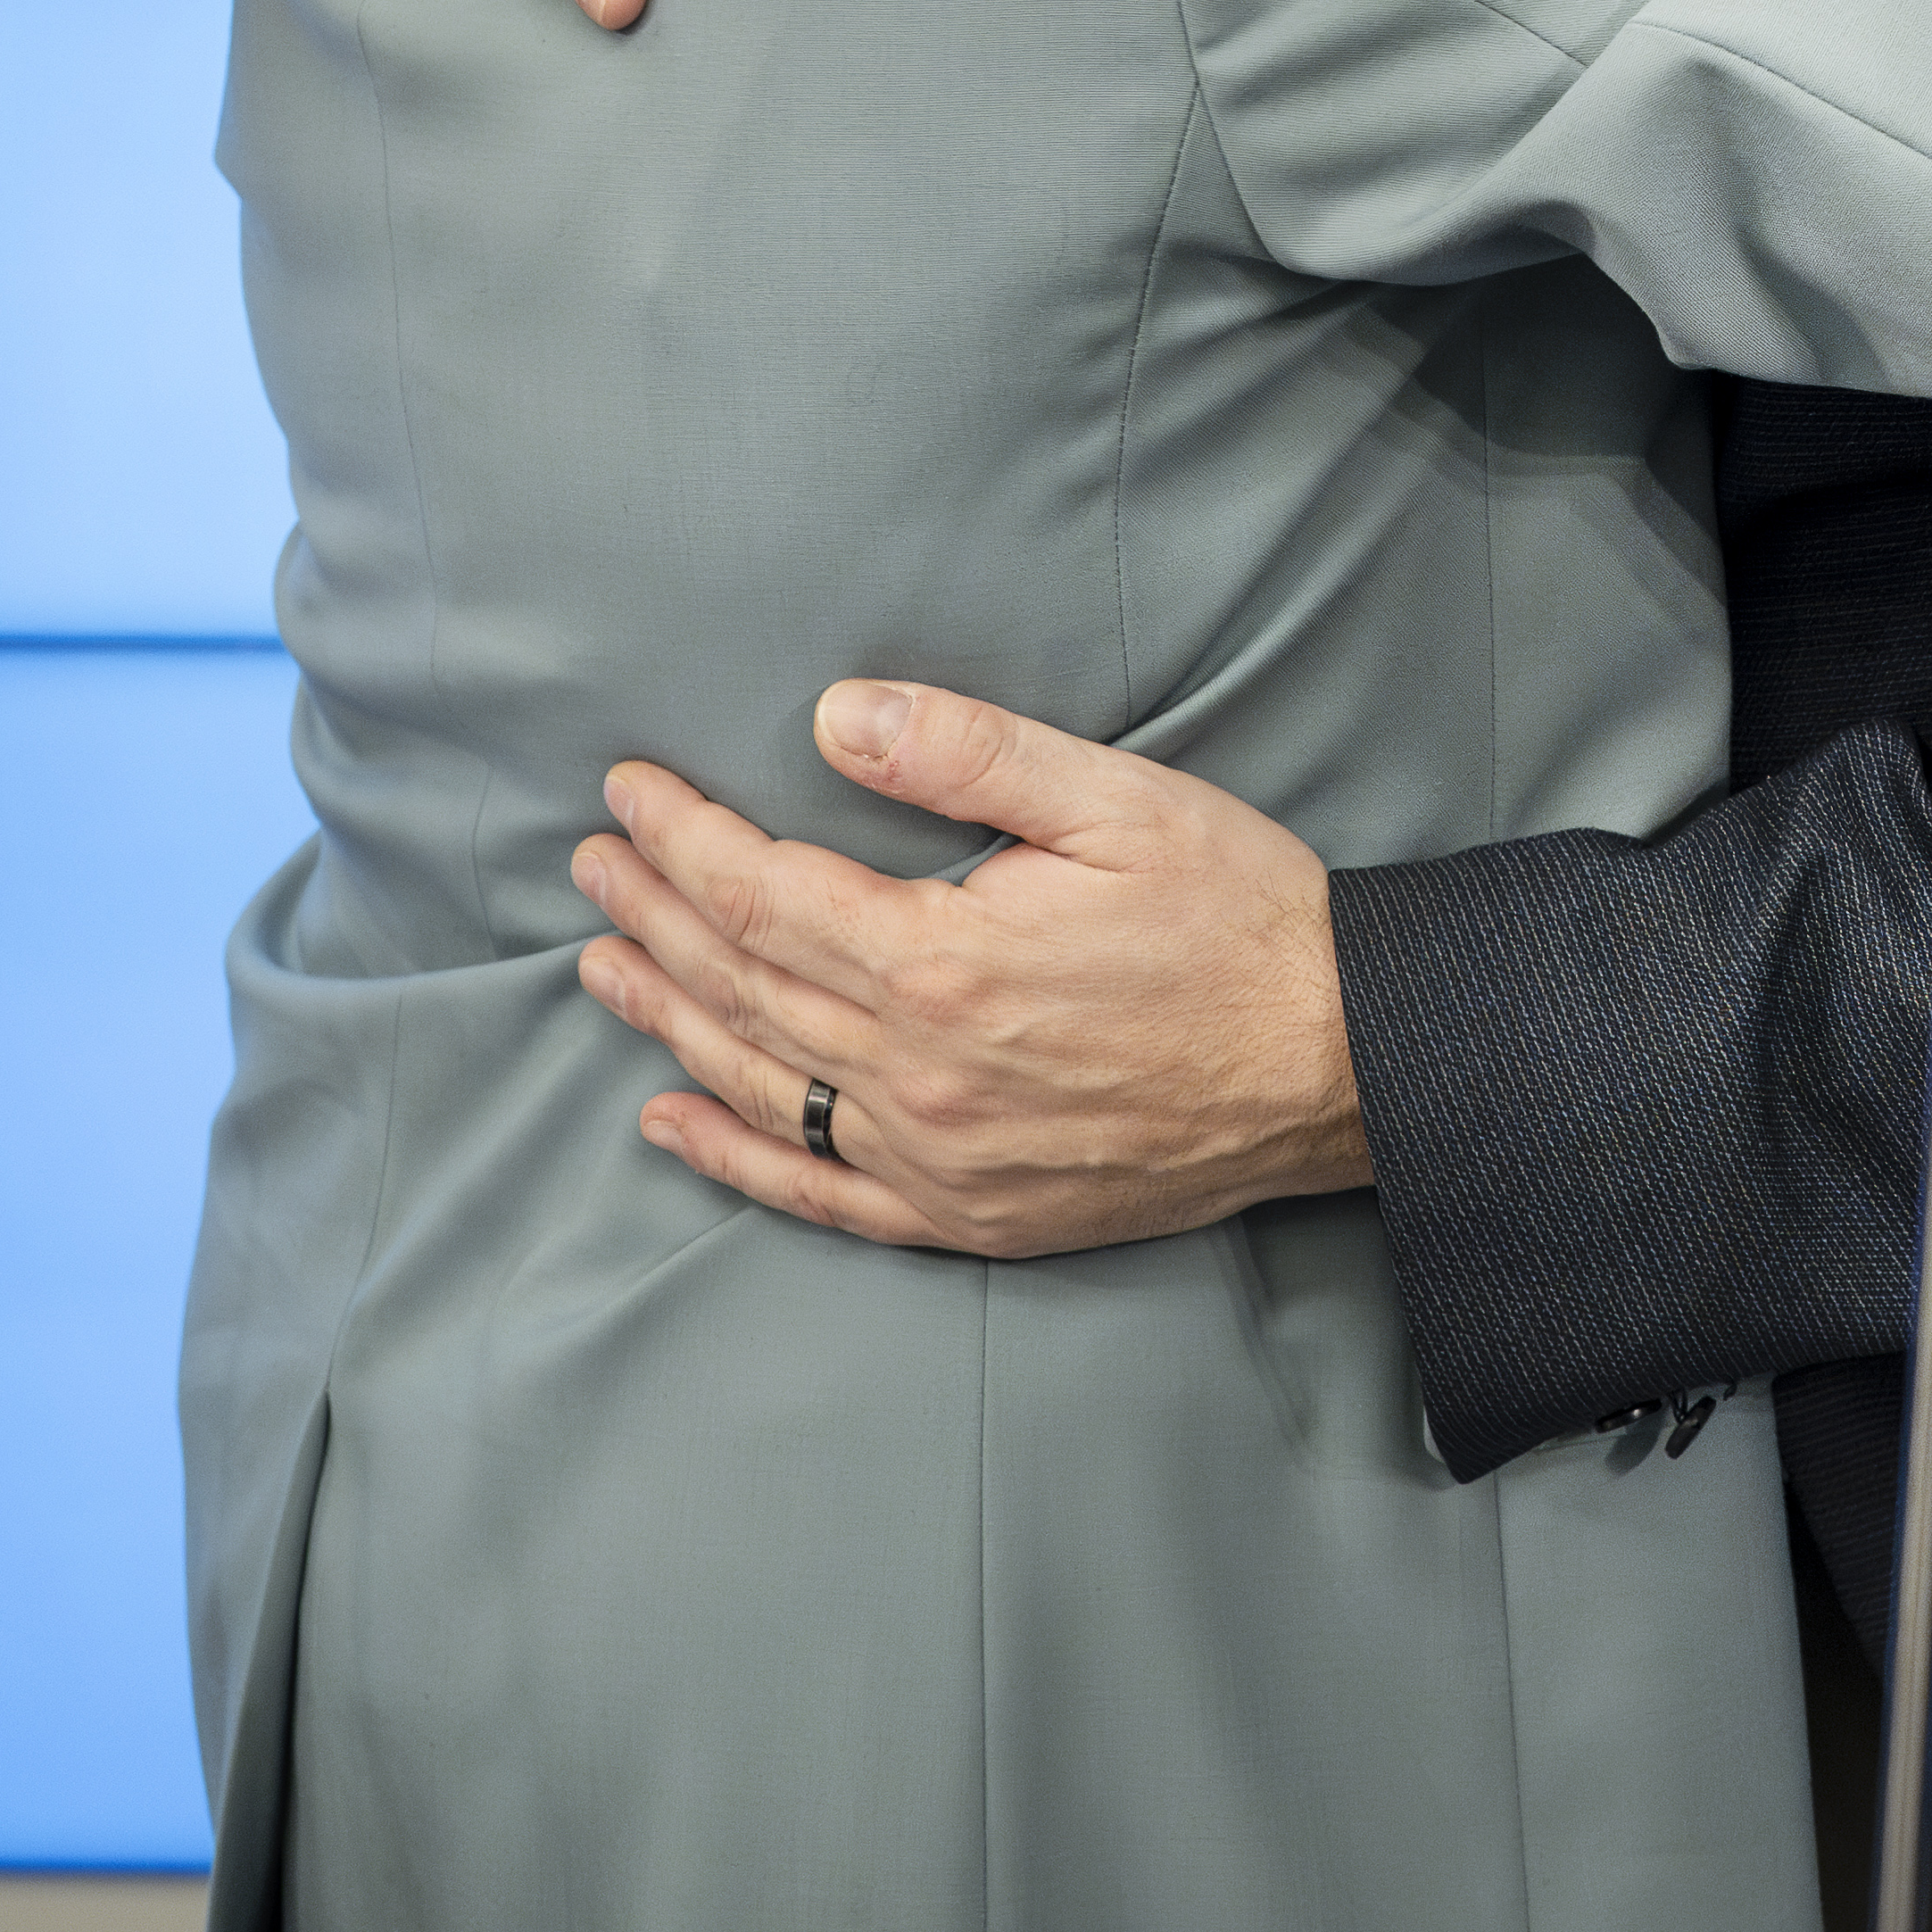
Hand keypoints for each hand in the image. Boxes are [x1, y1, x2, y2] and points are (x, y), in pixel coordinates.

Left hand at [566, 690, 1375, 1259]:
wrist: (1339, 1064)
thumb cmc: (1239, 919)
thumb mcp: (1116, 800)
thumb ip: (967, 754)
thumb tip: (833, 715)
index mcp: (942, 960)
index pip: (760, 891)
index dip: (681, 838)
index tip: (628, 792)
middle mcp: (916, 1073)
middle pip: (740, 982)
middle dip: (653, 912)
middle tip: (592, 860)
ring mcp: (935, 1158)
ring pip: (757, 1081)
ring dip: (666, 1016)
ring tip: (600, 962)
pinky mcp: (967, 1216)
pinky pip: (816, 1191)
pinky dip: (731, 1157)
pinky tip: (669, 1121)